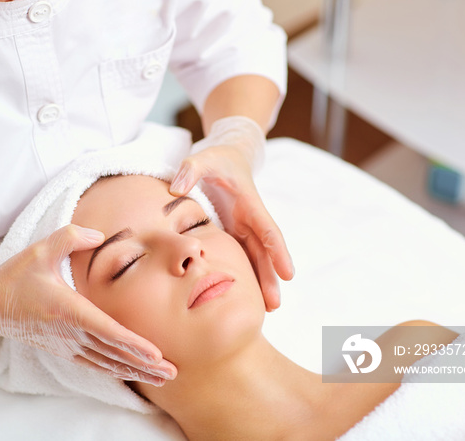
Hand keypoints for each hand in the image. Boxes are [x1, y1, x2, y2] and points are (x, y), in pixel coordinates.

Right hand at [0, 224, 176, 385]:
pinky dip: (116, 370)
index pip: (106, 330)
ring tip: (162, 378)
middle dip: (144, 364)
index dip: (132, 343)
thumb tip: (100, 234)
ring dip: (135, 371)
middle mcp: (69, 332)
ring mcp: (66, 344)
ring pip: (107, 362)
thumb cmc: (15, 277)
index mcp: (67, 308)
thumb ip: (71, 237)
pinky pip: (94, 364)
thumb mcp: (40, 249)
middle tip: (172, 371)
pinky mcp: (63, 349)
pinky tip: (132, 374)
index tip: (155, 353)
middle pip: (113, 353)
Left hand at [170, 116, 293, 310]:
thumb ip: (190, 170)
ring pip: (256, 258)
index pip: (268, 229)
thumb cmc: (217, 158)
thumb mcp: (203, 158)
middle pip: (264, 252)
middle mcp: (250, 219)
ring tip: (265, 309)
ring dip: (261, 282)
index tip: (288, 274)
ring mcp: (244, 227)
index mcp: (249, 203)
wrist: (229, 155)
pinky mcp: (234, 232)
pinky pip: (242, 256)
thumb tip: (176, 189)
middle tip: (273, 306)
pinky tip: (245, 295)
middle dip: (270, 278)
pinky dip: (247, 274)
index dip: (278, 252)